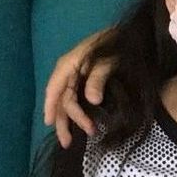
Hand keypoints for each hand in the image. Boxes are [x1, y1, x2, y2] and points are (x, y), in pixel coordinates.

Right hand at [42, 29, 114, 147]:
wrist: (126, 33)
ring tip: (74, 139)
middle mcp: (68, 71)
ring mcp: (75, 76)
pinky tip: (80, 124)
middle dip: (62, 121)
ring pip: (67, 101)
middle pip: (59, 99)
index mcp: (69, 64)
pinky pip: (75, 98)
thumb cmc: (115, 43)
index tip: (50, 124)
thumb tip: (92, 101)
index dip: (51, 107)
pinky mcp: (84, 80)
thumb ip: (98, 78)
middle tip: (67, 143)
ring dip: (71, 120)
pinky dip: (76, 112)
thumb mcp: (109, 59)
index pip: (54, 89)